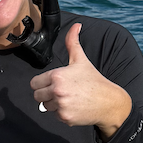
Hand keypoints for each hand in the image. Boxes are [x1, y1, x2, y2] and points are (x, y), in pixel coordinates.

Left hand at [30, 22, 131, 136]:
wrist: (108, 101)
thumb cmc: (93, 80)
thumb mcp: (81, 60)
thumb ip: (72, 43)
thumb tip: (76, 25)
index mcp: (57, 76)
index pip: (34, 83)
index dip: (42, 83)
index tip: (54, 83)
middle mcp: (57, 91)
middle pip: (37, 96)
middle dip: (46, 94)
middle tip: (62, 91)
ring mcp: (61, 105)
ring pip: (45, 106)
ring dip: (54, 104)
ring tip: (70, 98)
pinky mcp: (65, 117)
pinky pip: (55, 115)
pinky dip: (62, 113)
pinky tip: (74, 106)